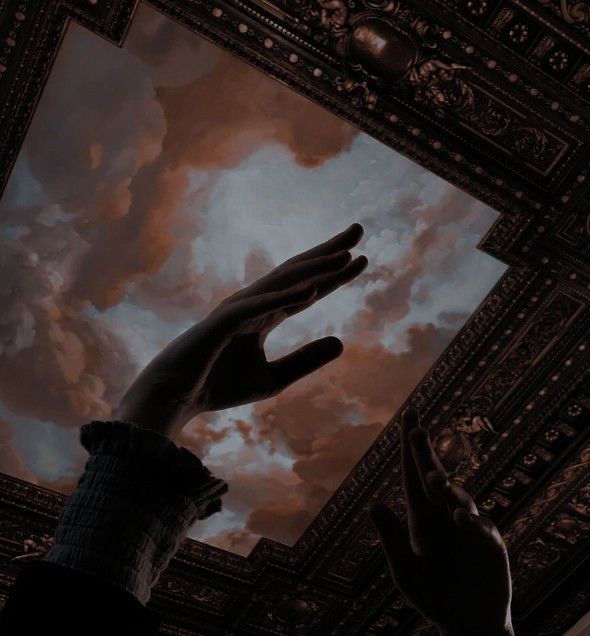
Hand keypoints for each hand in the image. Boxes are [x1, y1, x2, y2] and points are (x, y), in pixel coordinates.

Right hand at [117, 224, 366, 438]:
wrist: (175, 399)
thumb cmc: (218, 386)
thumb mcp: (274, 378)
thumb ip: (306, 360)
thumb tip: (343, 342)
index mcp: (265, 315)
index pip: (307, 289)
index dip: (335, 275)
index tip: (362, 260)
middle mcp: (254, 304)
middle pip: (298, 272)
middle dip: (328, 251)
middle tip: (358, 229)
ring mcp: (237, 309)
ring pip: (282, 283)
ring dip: (313, 268)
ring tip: (345, 255)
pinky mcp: (222, 322)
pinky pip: (260, 307)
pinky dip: (286, 298)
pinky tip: (313, 291)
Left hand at [370, 409, 524, 635]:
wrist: (468, 624)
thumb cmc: (433, 597)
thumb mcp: (406, 571)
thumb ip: (391, 539)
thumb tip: (374, 504)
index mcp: (422, 518)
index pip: (412, 476)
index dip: (410, 448)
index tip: (408, 418)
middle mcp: (445, 516)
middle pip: (434, 476)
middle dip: (424, 453)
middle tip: (415, 430)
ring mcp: (469, 528)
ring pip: (457, 498)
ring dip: (444, 488)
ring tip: (431, 480)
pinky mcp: (490, 545)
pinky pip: (479, 527)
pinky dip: (468, 520)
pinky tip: (457, 517)